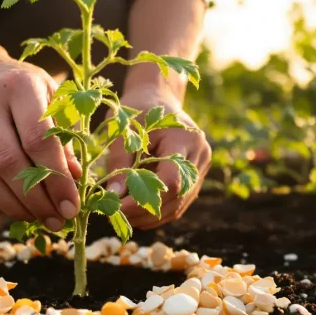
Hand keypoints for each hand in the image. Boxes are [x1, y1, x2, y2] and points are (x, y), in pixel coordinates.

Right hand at [0, 55, 81, 230]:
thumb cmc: (26, 89)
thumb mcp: (52, 98)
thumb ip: (65, 135)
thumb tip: (75, 179)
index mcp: (19, 86)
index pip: (38, 139)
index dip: (57, 178)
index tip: (72, 205)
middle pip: (9, 163)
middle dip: (37, 200)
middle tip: (58, 220)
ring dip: (17, 208)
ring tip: (40, 219)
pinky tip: (17, 211)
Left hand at [106, 84, 210, 228]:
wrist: (157, 97)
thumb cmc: (137, 110)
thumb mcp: (124, 129)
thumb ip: (119, 162)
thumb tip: (114, 196)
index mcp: (185, 138)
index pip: (171, 180)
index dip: (145, 199)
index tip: (118, 207)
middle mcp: (200, 154)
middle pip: (177, 196)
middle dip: (145, 211)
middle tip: (115, 216)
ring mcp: (202, 167)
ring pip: (179, 205)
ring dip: (151, 216)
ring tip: (123, 216)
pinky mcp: (196, 177)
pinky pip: (179, 203)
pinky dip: (158, 212)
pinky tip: (136, 214)